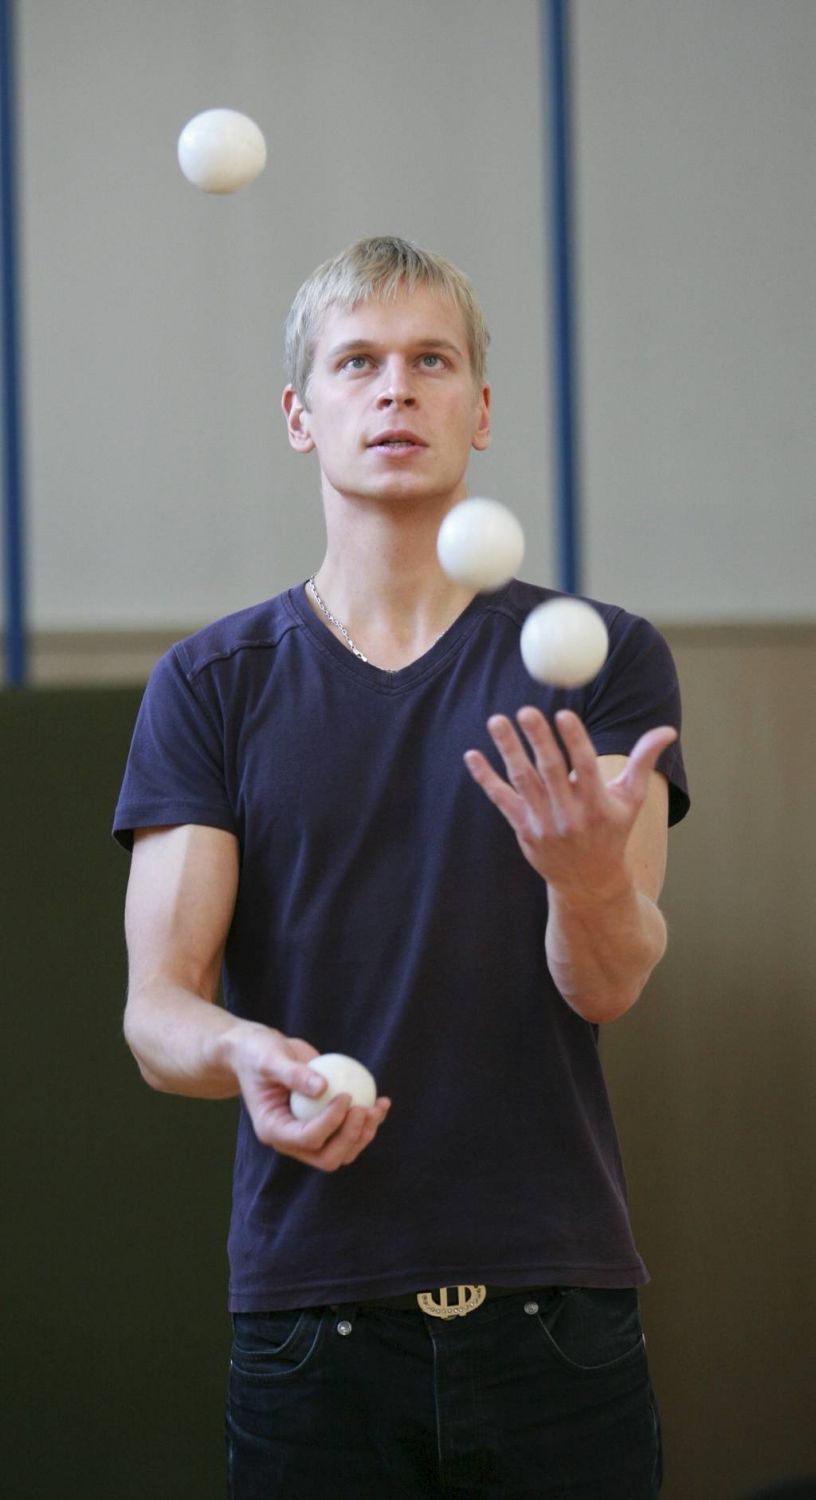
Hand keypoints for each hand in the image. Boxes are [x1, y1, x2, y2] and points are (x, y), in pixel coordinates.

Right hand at [232, 1025, 390, 1171]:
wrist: (258, 1052)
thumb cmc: (258, 1052)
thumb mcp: (269, 1059)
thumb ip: (293, 1074)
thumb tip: (323, 1088)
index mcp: (273, 1130)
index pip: (307, 1139)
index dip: (330, 1123)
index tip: (347, 1096)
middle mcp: (291, 1139)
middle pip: (327, 1157)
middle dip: (351, 1137)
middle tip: (365, 1109)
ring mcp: (308, 1134)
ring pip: (343, 1151)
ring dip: (365, 1133)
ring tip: (379, 1107)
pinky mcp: (323, 1123)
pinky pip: (349, 1132)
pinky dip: (368, 1121)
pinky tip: (383, 1102)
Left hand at [464, 707, 676, 900]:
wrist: (588, 882)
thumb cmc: (612, 831)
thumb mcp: (630, 799)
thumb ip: (643, 761)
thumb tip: (668, 731)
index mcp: (598, 804)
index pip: (585, 767)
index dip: (574, 740)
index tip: (563, 713)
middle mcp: (570, 815)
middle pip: (551, 772)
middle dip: (538, 741)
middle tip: (525, 711)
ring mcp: (544, 823)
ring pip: (523, 782)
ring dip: (508, 751)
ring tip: (497, 720)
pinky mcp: (523, 829)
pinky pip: (502, 800)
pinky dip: (486, 778)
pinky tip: (472, 755)